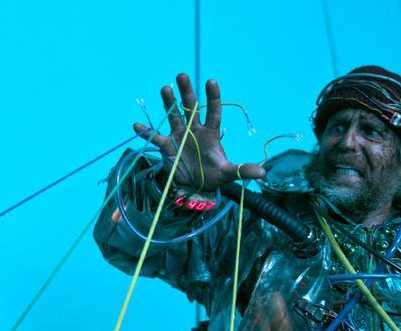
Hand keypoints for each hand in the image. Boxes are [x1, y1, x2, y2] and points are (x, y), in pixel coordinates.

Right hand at [133, 73, 264, 190]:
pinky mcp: (167, 146)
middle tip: (181, 75)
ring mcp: (179, 135)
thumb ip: (243, 170)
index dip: (213, 97)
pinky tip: (137, 126)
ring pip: (173, 115)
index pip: (213, 111)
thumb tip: (263, 173)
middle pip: (190, 107)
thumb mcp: (228, 173)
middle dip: (186, 92)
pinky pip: (155, 138)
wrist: (195, 185)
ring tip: (164, 88)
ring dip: (168, 103)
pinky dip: (146, 132)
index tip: (211, 81)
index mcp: (211, 132)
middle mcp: (194, 129)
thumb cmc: (213, 174)